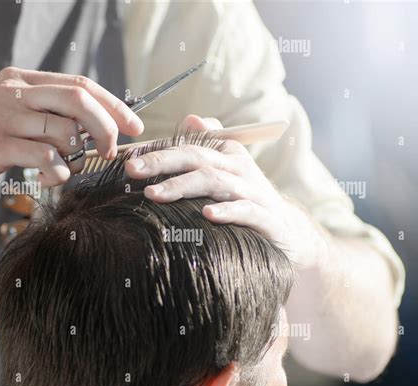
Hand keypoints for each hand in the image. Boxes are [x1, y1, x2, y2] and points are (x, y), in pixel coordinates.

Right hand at [0, 67, 143, 199]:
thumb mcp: (10, 117)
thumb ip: (45, 116)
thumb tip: (89, 130)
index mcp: (22, 81)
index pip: (80, 85)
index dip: (113, 104)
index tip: (134, 124)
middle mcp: (14, 92)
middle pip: (79, 100)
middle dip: (105, 127)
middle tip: (110, 150)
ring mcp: (4, 116)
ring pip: (65, 131)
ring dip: (75, 157)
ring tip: (62, 169)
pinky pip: (46, 157)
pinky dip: (58, 172)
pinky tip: (49, 178)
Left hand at [125, 114, 328, 269]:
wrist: (290, 232)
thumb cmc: (248, 200)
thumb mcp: (231, 169)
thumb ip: (210, 144)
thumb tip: (190, 120)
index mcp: (229, 155)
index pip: (189, 147)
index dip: (158, 151)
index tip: (128, 160)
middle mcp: (240, 169)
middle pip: (198, 159)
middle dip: (162, 162)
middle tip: (132, 171)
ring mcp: (254, 194)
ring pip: (216, 183)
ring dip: (183, 187)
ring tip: (154, 194)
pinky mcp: (266, 219)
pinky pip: (246, 212)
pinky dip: (227, 212)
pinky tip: (206, 215)